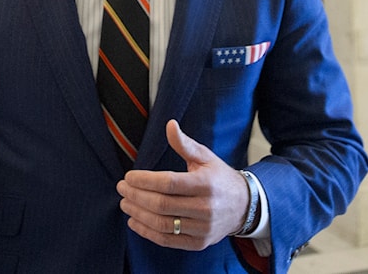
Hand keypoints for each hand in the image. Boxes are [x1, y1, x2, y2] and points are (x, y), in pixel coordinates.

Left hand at [117, 120, 248, 249]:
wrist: (245, 206)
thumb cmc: (220, 178)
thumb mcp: (206, 157)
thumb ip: (185, 144)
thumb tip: (169, 125)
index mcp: (206, 184)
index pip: (169, 183)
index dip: (145, 181)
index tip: (129, 176)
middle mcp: (205, 208)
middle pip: (162, 204)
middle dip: (136, 196)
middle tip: (122, 188)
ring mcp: (202, 228)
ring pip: (162, 224)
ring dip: (138, 214)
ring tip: (125, 204)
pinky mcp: (198, 243)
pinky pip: (167, 240)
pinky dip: (147, 232)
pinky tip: (135, 222)